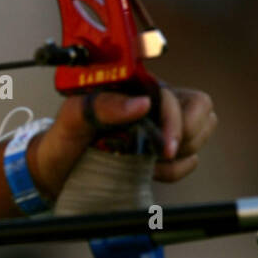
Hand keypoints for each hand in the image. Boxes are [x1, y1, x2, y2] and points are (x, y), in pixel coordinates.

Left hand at [29, 86, 216, 199]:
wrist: (55, 169)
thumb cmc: (62, 138)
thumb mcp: (72, 116)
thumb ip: (102, 104)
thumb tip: (142, 103)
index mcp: (137, 87)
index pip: (181, 98)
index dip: (178, 122)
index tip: (165, 147)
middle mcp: (154, 103)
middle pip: (202, 112)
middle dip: (184, 137)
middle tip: (156, 152)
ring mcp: (161, 126)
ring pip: (200, 135)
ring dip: (179, 155)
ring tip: (147, 160)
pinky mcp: (163, 150)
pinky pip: (191, 159)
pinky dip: (174, 170)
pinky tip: (150, 169)